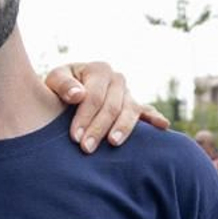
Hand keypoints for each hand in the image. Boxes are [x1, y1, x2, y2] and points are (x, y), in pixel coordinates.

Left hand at [44, 62, 169, 153]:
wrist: (68, 93)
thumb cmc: (60, 88)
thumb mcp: (55, 80)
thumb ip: (63, 85)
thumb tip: (77, 95)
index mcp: (99, 70)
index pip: (94, 96)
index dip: (85, 117)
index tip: (75, 136)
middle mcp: (117, 79)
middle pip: (112, 106)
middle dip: (99, 128)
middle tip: (86, 148)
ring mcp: (128, 93)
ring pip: (130, 111)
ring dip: (123, 128)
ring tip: (113, 143)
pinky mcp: (135, 105)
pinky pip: (147, 111)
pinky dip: (155, 118)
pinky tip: (162, 125)